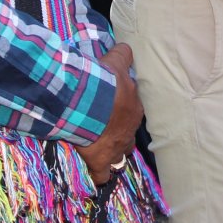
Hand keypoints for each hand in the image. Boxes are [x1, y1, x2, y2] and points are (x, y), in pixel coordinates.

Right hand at [73, 42, 143, 184]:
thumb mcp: (115, 62)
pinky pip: (102, 175)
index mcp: (135, 108)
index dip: (122, 111)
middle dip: (119, 133)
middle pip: (128, 135)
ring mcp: (117, 149)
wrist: (87, 103)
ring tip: (100, 149)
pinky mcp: (100, 162)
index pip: (133, 111)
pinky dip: (98, 174)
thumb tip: (126, 48)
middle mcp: (130, 131)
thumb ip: (123, 54)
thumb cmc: (104, 82)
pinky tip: (93, 171)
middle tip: (104, 128)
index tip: (111, 109)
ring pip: (120, 155)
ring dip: (112, 153)